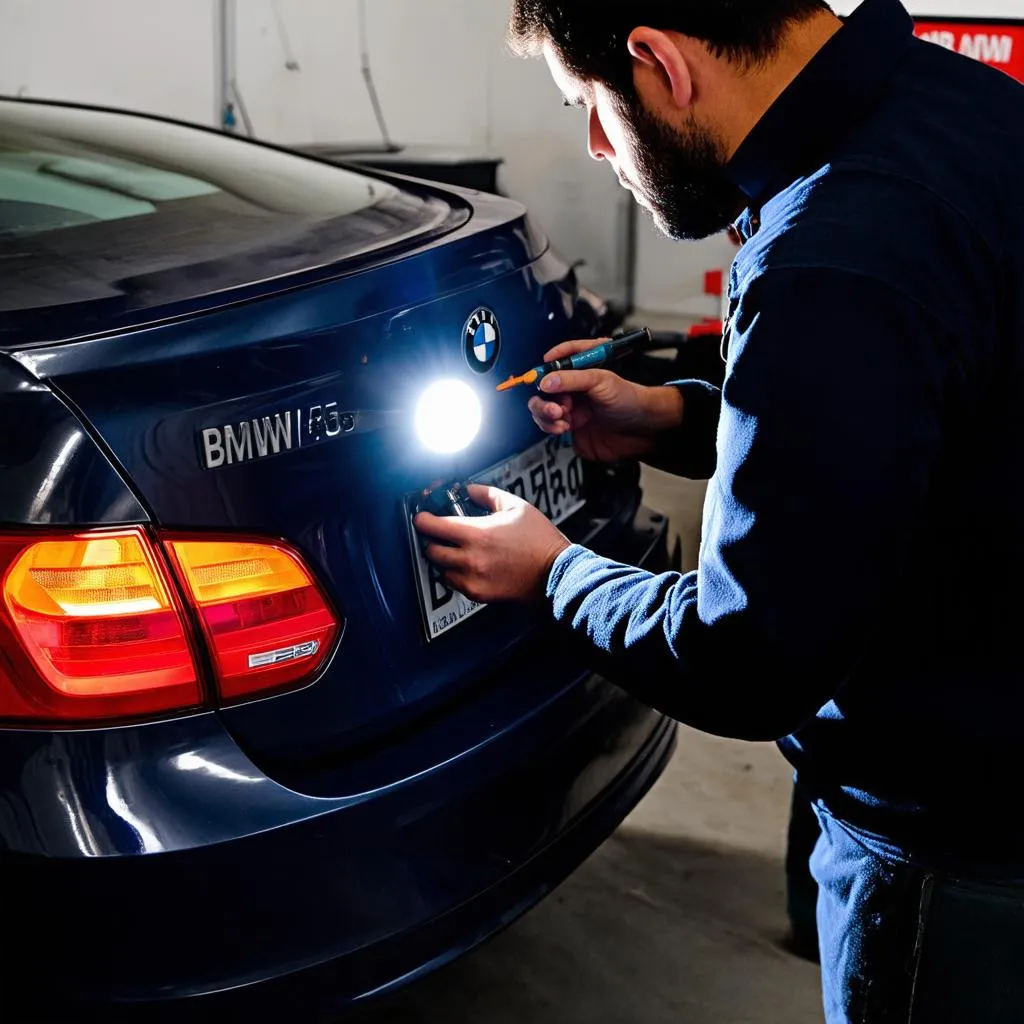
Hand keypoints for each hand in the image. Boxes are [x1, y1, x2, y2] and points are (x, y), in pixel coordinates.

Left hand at [413, 485, 570, 603]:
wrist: (556, 572)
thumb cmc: (539, 541)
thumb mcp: (516, 506)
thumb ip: (487, 494)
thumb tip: (469, 491)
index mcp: (477, 533)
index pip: (433, 526)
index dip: (423, 519)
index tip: (422, 517)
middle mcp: (470, 558)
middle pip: (431, 549)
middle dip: (433, 540)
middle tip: (441, 534)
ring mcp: (473, 578)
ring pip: (440, 569)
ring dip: (443, 559)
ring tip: (457, 551)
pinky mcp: (478, 594)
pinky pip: (454, 584)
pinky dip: (456, 575)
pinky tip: (469, 565)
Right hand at [527, 338, 683, 462]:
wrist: (642, 431)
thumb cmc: (630, 400)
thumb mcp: (602, 381)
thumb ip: (572, 379)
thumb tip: (546, 381)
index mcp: (581, 373)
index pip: (555, 364)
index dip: (545, 367)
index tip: (537, 374)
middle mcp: (573, 391)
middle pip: (542, 391)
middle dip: (544, 399)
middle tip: (556, 407)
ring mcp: (570, 411)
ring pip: (542, 410)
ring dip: (546, 414)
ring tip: (562, 418)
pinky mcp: (570, 431)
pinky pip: (549, 428)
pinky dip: (552, 427)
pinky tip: (565, 428)